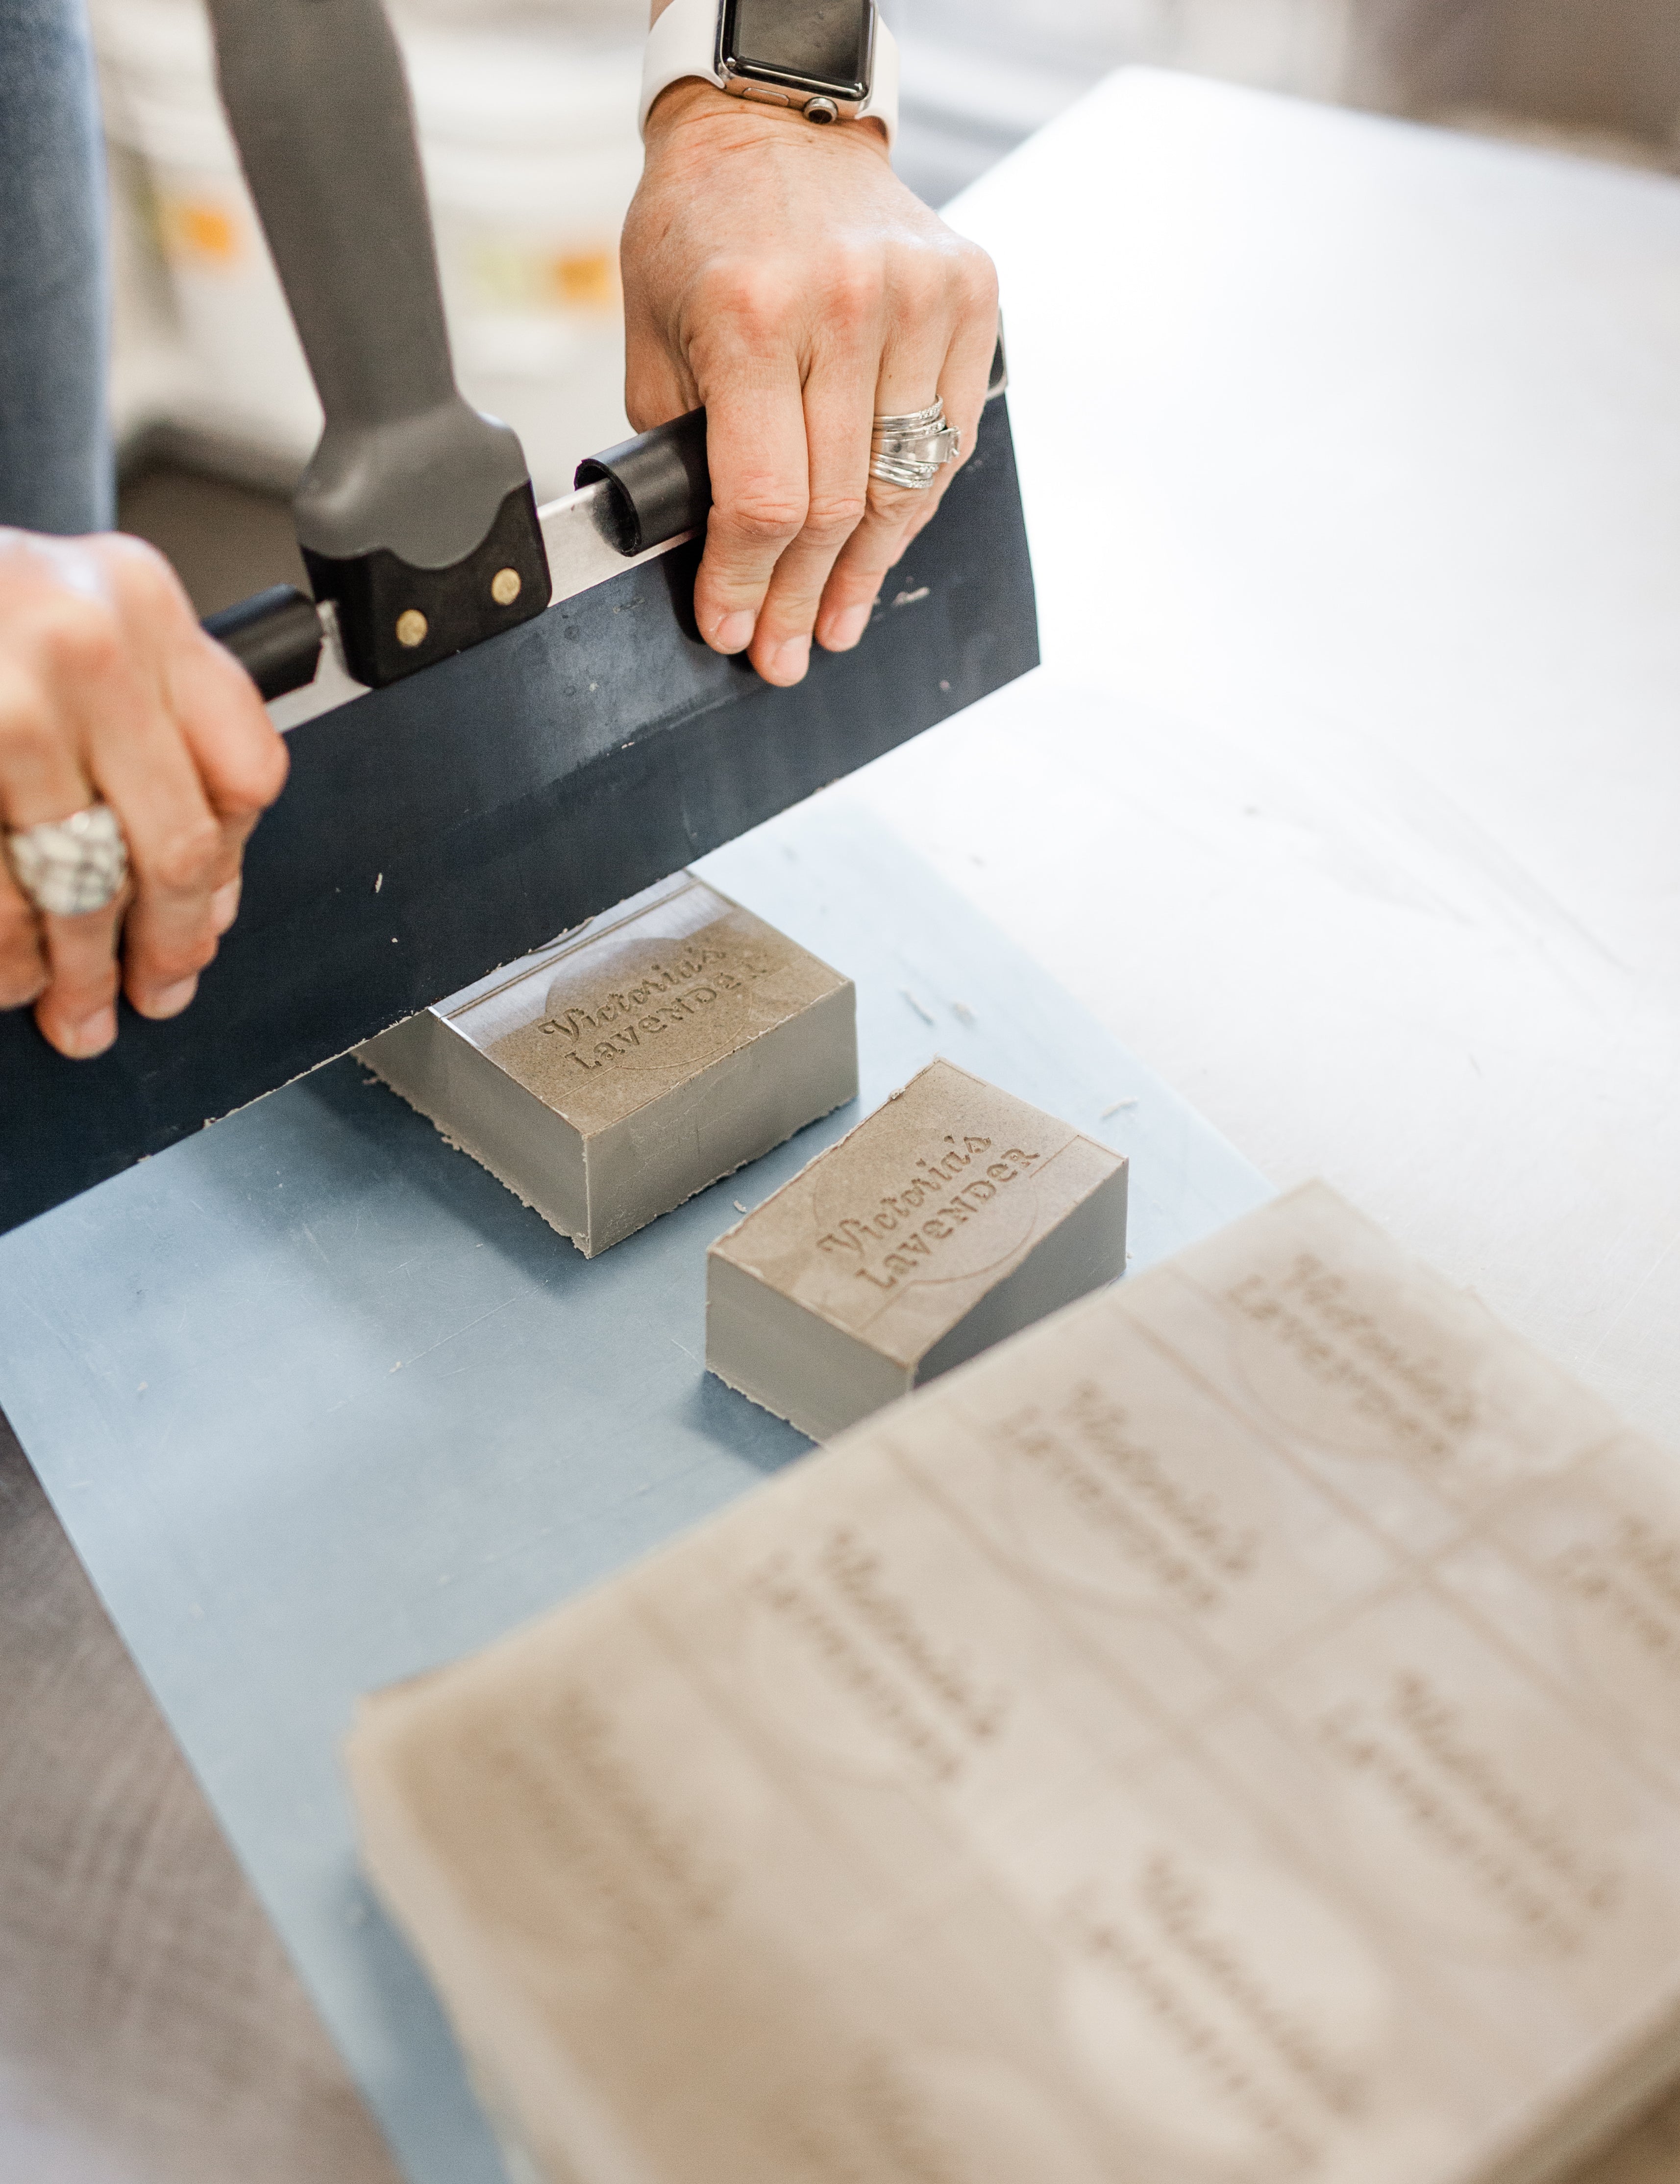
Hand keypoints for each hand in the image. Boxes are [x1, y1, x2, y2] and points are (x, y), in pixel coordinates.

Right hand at [0, 530, 288, 1058]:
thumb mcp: (81, 624)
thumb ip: (155, 726)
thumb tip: (207, 887)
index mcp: (140, 607)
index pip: (244, 770)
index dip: (231, 865)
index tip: (210, 914)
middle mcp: (85, 647)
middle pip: (174, 846)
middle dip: (168, 945)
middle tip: (157, 990)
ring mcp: (6, 708)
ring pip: (78, 884)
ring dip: (79, 969)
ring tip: (74, 1004)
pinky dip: (6, 955)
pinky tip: (10, 973)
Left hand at [621, 83, 997, 685]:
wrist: (776, 125)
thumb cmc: (704, 229)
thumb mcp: (656, 335)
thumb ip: (682, 446)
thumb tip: (711, 560)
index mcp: (751, 312)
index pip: (761, 498)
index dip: (746, 583)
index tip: (733, 631)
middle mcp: (844, 302)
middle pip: (835, 507)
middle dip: (801, 597)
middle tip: (786, 653)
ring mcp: (918, 297)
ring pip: (903, 487)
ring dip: (865, 573)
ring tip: (835, 622)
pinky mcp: (970, 295)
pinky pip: (948, 440)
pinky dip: (914, 505)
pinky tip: (882, 549)